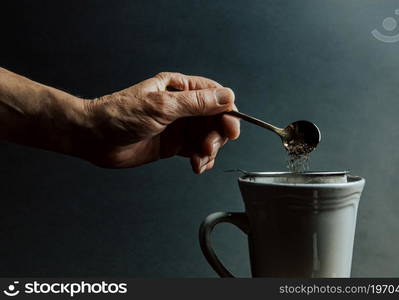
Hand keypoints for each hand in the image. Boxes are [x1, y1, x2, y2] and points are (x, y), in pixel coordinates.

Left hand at [82, 72, 239, 172]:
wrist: (94, 138)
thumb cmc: (120, 115)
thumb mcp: (161, 107)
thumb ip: (196, 103)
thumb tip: (227, 97)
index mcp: (179, 88)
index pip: (214, 96)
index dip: (227, 111)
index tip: (231, 128)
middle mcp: (181, 106)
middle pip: (214, 119)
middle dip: (216, 135)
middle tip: (208, 147)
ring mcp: (178, 126)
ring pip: (207, 137)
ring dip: (209, 150)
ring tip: (199, 160)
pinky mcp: (173, 144)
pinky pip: (196, 151)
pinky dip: (201, 159)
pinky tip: (197, 166)